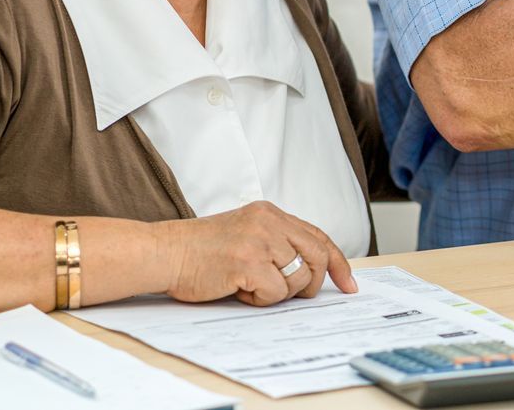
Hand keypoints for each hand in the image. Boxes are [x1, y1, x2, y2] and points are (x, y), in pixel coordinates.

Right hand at [160, 200, 357, 306]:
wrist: (165, 253)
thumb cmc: (200, 251)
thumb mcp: (246, 234)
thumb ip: (276, 243)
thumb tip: (311, 271)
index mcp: (271, 213)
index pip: (318, 235)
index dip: (337, 261)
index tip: (348, 283)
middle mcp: (269, 222)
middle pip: (318, 256)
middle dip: (314, 283)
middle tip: (298, 296)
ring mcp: (260, 241)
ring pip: (298, 278)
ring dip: (278, 293)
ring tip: (251, 286)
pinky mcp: (248, 262)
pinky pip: (275, 292)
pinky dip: (260, 300)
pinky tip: (239, 291)